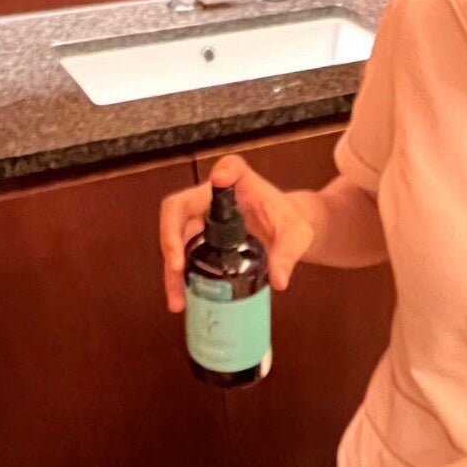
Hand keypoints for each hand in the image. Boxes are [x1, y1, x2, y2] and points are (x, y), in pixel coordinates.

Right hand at [160, 154, 314, 312]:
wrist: (285, 231)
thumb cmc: (290, 223)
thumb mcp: (297, 235)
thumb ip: (289, 253)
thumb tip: (279, 281)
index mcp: (243, 184)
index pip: (232, 166)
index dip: (223, 171)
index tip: (219, 178)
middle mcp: (214, 196)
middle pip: (180, 206)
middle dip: (171, 236)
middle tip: (176, 266)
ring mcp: (202, 216)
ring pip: (173, 234)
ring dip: (170, 267)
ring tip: (177, 299)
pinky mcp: (198, 237)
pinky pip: (181, 253)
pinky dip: (178, 277)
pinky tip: (181, 299)